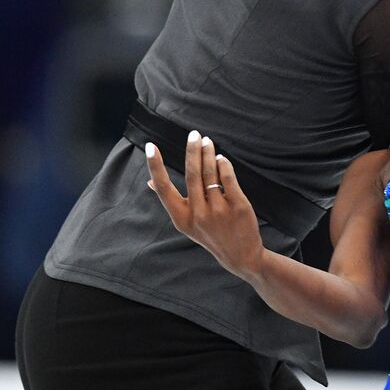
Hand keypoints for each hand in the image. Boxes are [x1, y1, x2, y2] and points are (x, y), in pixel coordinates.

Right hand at [144, 132, 264, 279]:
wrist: (239, 255)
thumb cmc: (210, 234)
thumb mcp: (186, 223)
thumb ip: (171, 201)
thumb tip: (149, 182)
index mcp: (181, 218)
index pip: (164, 188)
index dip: (156, 166)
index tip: (151, 147)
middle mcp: (198, 214)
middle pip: (192, 175)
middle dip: (192, 151)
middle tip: (194, 134)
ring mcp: (219, 211)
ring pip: (210, 174)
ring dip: (208, 154)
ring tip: (207, 141)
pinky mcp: (238, 206)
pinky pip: (228, 179)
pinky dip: (224, 165)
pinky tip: (221, 158)